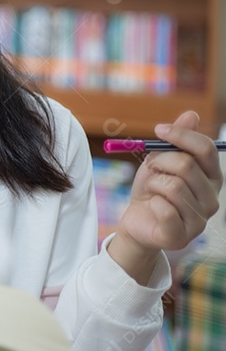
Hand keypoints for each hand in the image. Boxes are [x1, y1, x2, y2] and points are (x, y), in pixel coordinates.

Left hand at [112, 110, 222, 282]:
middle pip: (186, 165)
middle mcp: (213, 199)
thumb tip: (192, 114)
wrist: (137, 220)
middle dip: (159, 162)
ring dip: (152, 184)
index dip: (181, 135)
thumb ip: (176, 140)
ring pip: (172, 186)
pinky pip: (164, 208)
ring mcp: (200, 219)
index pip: (206, 149)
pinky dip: (151, 203)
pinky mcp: (182, 235)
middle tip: (151, 170)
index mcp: (212, 177)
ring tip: (151, 192)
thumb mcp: (160, 161)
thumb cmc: (152, 189)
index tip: (158, 129)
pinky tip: (152, 208)